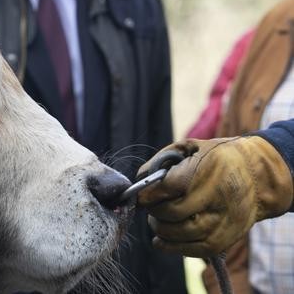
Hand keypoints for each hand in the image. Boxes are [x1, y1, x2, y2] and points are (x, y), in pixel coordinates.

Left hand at [137, 136, 292, 256]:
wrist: (257, 176)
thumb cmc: (216, 158)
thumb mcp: (190, 147)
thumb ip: (162, 160)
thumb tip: (140, 179)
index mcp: (207, 169)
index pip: (170, 187)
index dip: (149, 194)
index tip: (140, 196)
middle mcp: (218, 197)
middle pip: (174, 213)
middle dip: (154, 212)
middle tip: (150, 207)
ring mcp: (224, 220)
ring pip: (183, 233)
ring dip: (162, 230)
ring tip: (157, 221)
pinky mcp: (227, 237)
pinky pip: (197, 250)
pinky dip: (174, 247)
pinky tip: (162, 240)